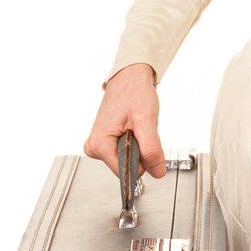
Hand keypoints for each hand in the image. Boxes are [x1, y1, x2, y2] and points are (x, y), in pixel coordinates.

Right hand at [85, 63, 167, 180]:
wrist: (130, 78)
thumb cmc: (134, 92)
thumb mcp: (146, 121)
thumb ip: (151, 149)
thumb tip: (157, 171)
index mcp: (99, 145)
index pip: (126, 172)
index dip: (141, 159)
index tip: (143, 140)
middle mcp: (94, 147)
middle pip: (127, 166)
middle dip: (139, 150)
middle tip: (139, 128)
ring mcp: (98, 145)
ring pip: (127, 160)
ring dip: (137, 145)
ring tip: (134, 126)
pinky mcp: (105, 143)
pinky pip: (125, 152)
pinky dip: (134, 142)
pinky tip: (131, 128)